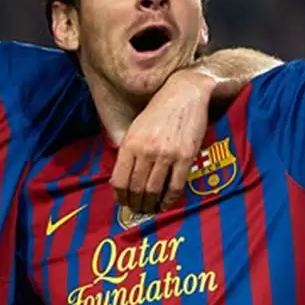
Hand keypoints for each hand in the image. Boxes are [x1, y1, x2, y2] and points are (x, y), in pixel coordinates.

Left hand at [110, 70, 213, 213]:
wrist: (184, 94)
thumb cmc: (158, 109)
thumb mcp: (135, 127)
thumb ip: (128, 150)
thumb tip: (123, 177)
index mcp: (130, 143)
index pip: (119, 180)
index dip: (120, 197)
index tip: (123, 203)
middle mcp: (146, 151)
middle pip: (136, 189)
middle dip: (135, 204)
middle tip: (138, 210)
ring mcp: (166, 155)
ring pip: (154, 191)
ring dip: (151, 205)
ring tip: (150, 209)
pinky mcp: (185, 157)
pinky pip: (175, 187)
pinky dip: (169, 200)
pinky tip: (166, 204)